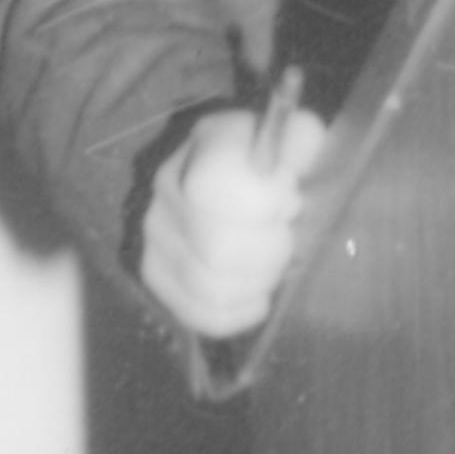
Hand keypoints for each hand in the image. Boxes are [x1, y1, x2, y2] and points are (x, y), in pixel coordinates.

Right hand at [137, 100, 329, 338]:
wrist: (245, 183)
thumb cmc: (278, 167)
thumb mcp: (296, 141)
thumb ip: (299, 139)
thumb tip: (289, 156)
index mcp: (207, 145)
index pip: (216, 186)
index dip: (265, 204)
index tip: (288, 201)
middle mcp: (167, 187)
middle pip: (219, 249)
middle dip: (271, 250)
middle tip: (284, 236)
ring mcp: (154, 234)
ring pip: (213, 287)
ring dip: (258, 281)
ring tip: (271, 262)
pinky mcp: (156, 275)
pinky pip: (201, 314)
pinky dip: (240, 312)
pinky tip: (258, 295)